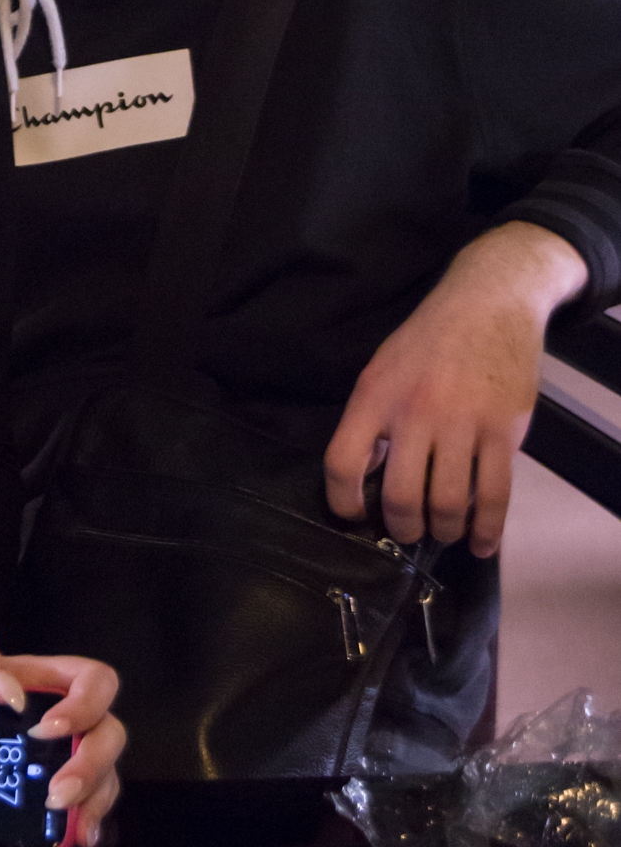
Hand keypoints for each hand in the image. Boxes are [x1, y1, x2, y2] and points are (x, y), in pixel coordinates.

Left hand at [0, 643, 123, 845]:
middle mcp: (68, 720)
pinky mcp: (59, 794)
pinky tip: (77, 838)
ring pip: (106, 773)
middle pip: (110, 733)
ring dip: (94, 797)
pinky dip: (90, 821)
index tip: (46, 730)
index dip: (85, 704)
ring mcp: (66, 758)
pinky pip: (91, 806)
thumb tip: (4, 689)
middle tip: (57, 793)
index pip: (95, 681)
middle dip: (91, 764)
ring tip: (66, 821)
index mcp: (48, 682)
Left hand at [324, 222, 586, 555]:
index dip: (343, 502)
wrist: (489, 302)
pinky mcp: (504, 430)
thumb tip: (364, 477)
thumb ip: (371, 420)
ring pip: (448, 504)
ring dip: (445, 531)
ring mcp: (462, 422)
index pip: (343, 462)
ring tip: (444, 531)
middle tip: (408, 532)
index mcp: (375, 395)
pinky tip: (481, 544)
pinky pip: (495, 495)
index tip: (356, 516)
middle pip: (400, 496)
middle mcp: (415, 411)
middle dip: (403, 528)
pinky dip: (487, 530)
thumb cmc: (429, 339)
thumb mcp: (383, 368)